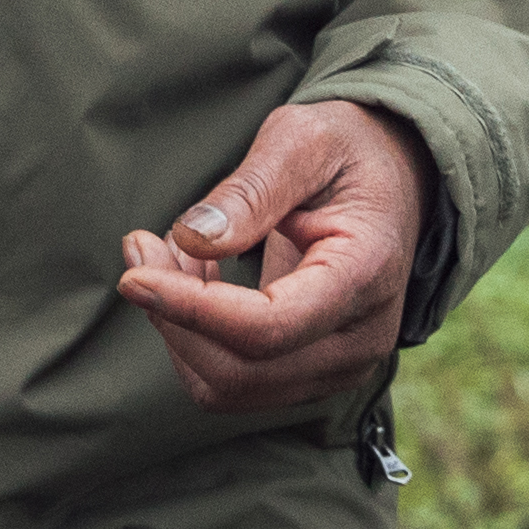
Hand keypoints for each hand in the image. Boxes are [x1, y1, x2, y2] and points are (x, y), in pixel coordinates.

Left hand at [117, 102, 426, 415]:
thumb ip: (252, 190)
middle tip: (141, 245)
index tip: (133, 276)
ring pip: (228, 387)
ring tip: (166, 252)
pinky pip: (233, 382)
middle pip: (241, 372)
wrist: (396, 179)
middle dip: (173, 316)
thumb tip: (193, 240)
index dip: (192, 310)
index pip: (269, 328)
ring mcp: (340, 367)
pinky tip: (193, 278)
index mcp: (366, 275)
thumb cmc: (347, 151)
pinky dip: (194, 338)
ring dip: (178, 328)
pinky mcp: (311, 373)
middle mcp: (361, 339)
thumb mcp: (303, 141)